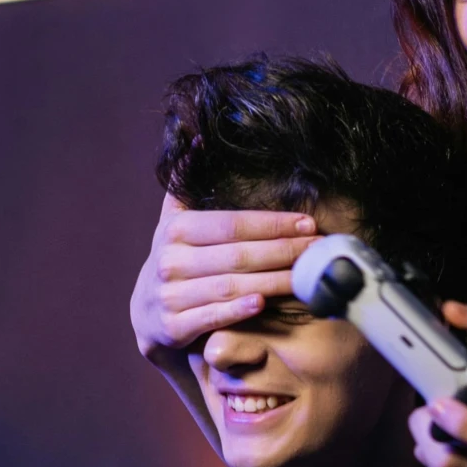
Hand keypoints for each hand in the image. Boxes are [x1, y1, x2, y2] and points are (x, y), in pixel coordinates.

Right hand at [130, 196, 314, 360]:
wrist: (146, 314)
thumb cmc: (176, 260)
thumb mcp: (174, 222)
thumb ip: (187, 186)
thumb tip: (200, 140)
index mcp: (177, 230)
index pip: (233, 224)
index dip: (274, 224)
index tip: (309, 223)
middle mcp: (170, 260)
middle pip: (238, 255)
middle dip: (284, 251)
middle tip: (319, 251)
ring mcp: (170, 295)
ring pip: (231, 286)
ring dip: (273, 281)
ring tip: (307, 278)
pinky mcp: (172, 326)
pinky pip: (211, 316)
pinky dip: (236, 310)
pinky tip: (264, 303)